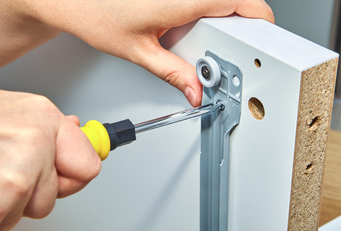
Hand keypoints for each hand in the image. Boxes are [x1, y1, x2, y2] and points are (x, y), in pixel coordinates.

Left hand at [0, 0, 273, 105]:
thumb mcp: (140, 52)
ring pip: (220, 4)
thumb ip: (173, 73)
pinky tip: (181, 32)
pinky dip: (202, 19)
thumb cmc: (98, 15)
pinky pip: (202, 4)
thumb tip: (194, 90)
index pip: (244, 4)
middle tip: (219, 55)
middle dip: (237, 31)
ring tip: (192, 44)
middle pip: (236, 3)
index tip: (264, 40)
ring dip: (218, 26)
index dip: (261, 22)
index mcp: (185, 0)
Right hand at [0, 86, 100, 230]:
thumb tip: (76, 131)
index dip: (67, 175)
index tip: (55, 172)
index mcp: (42, 119)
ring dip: (0, 203)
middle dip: (26, 191)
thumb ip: (49, 127)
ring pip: (22, 213)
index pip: (88, 167)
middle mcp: (32, 145)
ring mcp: (10, 180)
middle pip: (51, 197)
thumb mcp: (11, 110)